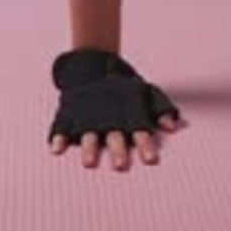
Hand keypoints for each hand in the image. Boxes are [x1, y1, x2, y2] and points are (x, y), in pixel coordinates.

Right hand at [48, 48, 182, 169]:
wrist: (94, 65)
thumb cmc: (123, 87)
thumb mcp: (145, 93)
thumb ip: (160, 109)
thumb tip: (173, 125)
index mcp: (128, 113)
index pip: (140, 130)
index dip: (145, 144)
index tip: (151, 160)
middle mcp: (108, 117)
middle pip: (114, 135)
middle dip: (118, 149)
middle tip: (121, 165)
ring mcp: (87, 116)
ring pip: (88, 134)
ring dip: (89, 148)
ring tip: (89, 162)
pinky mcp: (70, 115)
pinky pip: (63, 127)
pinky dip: (59, 137)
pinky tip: (57, 149)